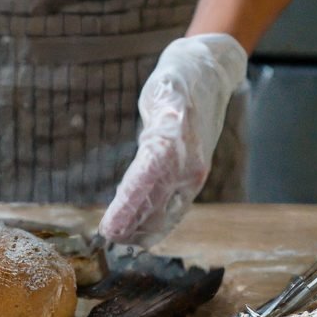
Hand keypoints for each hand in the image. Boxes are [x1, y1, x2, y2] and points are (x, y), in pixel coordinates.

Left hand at [99, 34, 247, 246]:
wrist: (209, 77)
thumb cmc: (180, 81)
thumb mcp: (168, 85)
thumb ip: (166, 102)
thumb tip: (164, 122)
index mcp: (179, 142)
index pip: (150, 181)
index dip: (130, 207)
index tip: (110, 227)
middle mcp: (190, 165)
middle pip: (157, 203)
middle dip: (132, 224)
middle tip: (107, 238)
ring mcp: (192, 174)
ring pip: (166, 212)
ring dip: (141, 229)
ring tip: (116, 238)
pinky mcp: (190, 177)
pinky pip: (173, 208)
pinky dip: (155, 223)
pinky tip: (139, 235)